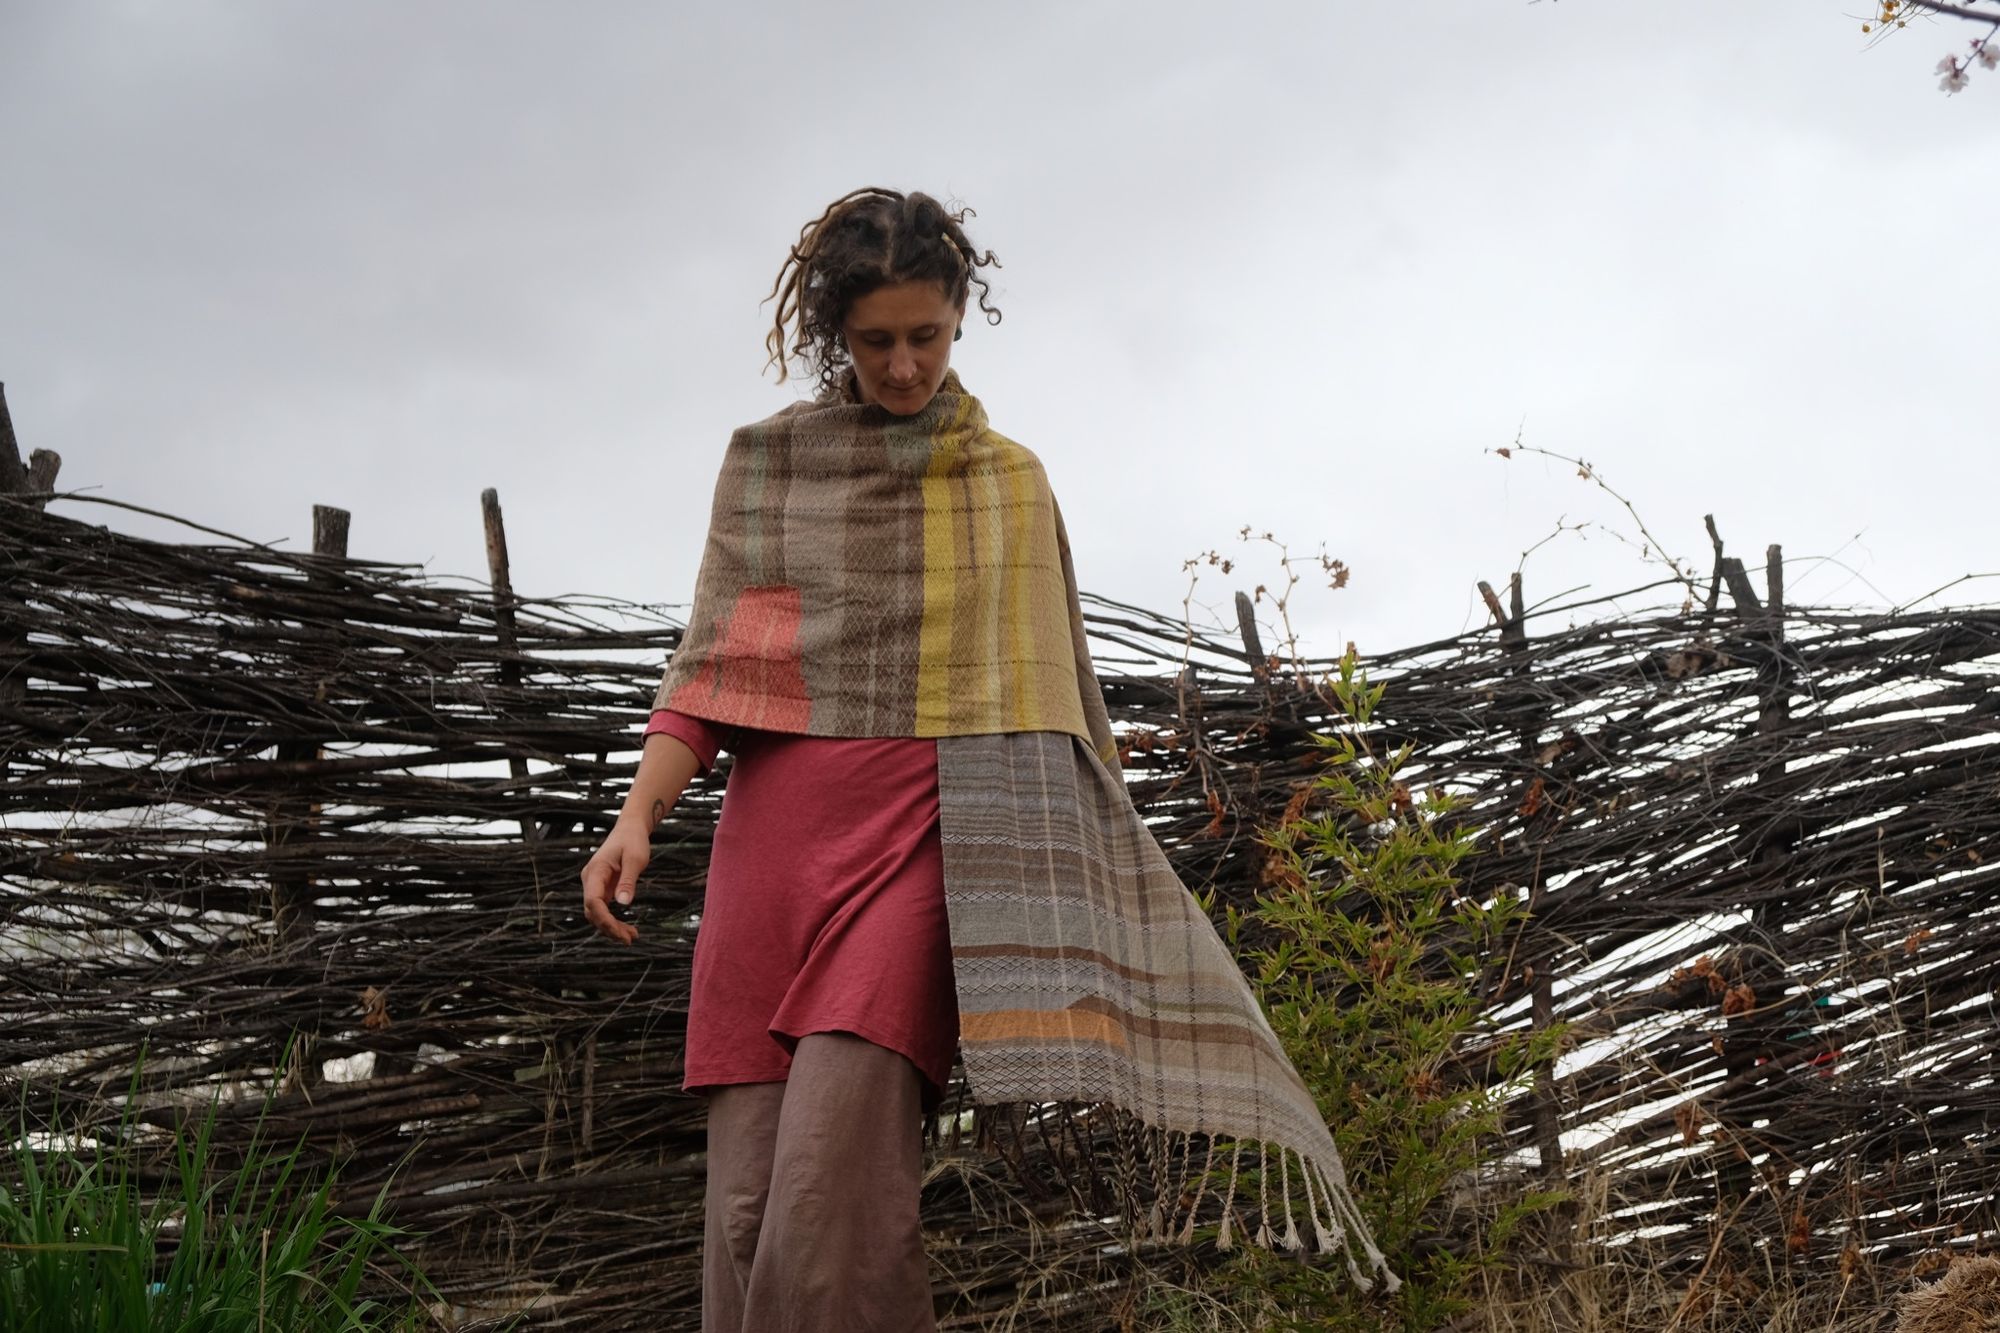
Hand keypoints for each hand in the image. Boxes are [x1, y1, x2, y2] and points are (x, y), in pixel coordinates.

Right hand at [581, 816, 651, 943]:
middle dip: (608, 928)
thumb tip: (623, 903)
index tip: (618, 932)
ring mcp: (594, 885)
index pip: (592, 901)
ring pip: (596, 913)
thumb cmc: (633, 841)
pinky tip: (627, 929)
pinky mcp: (601, 889)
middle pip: (592, 911)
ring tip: (631, 937)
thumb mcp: (635, 858)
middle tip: (629, 939)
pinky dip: (613, 921)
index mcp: (595, 871)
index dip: (603, 919)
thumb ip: (629, 880)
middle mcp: (590, 880)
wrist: (630, 830)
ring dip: (611, 927)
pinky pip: (603, 910)